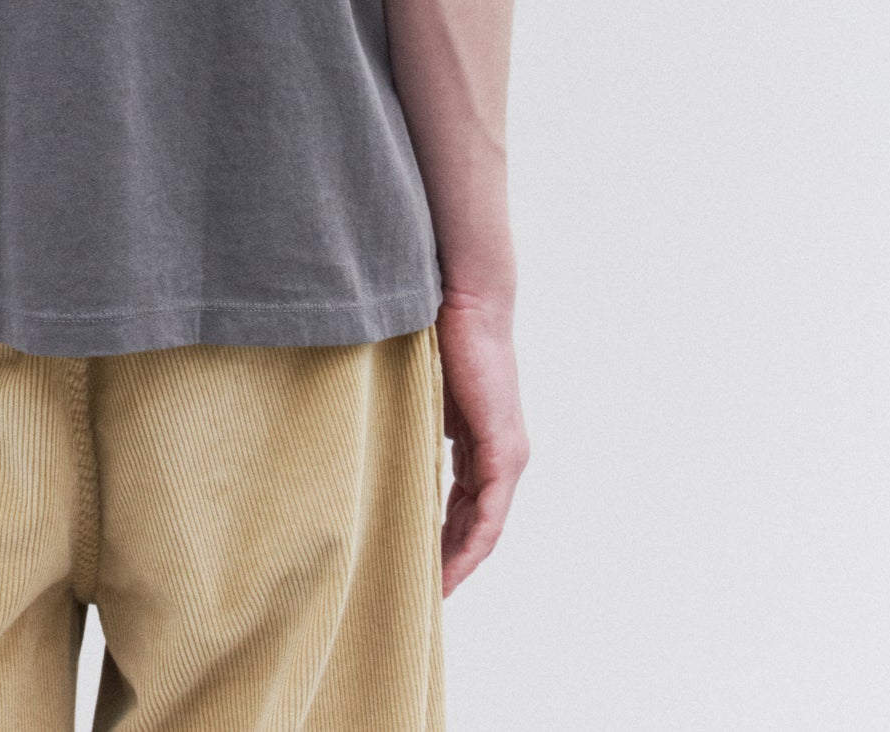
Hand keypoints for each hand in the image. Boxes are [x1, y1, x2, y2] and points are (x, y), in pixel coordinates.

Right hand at [436, 289, 529, 594]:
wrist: (469, 298)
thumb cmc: (439, 332)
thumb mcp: (423, 392)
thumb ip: (414, 424)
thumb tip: (381, 442)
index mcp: (482, 441)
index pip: (466, 505)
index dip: (444, 539)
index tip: (417, 566)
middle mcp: (503, 454)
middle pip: (477, 524)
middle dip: (449, 559)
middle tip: (419, 591)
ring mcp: (508, 454)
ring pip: (484, 526)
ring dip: (458, 560)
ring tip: (431, 591)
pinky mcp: (505, 449)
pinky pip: (490, 515)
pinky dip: (469, 545)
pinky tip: (448, 568)